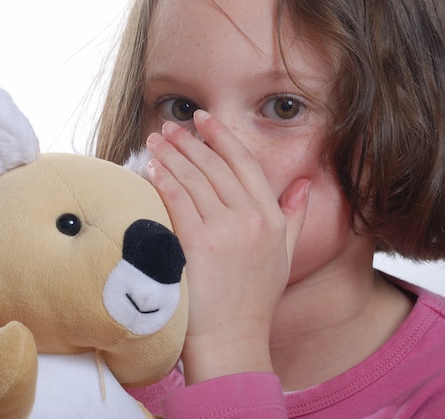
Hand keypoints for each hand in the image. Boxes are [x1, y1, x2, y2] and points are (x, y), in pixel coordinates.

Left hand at [146, 110, 309, 383]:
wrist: (233, 339)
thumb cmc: (255, 299)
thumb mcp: (284, 255)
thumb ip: (296, 216)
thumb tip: (304, 183)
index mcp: (271, 217)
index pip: (244, 163)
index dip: (221, 136)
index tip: (203, 119)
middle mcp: (251, 218)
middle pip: (214, 166)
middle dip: (189, 141)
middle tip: (170, 127)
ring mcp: (225, 231)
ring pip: (194, 179)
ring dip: (172, 155)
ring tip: (155, 140)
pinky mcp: (198, 245)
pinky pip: (178, 201)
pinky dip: (164, 181)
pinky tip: (152, 168)